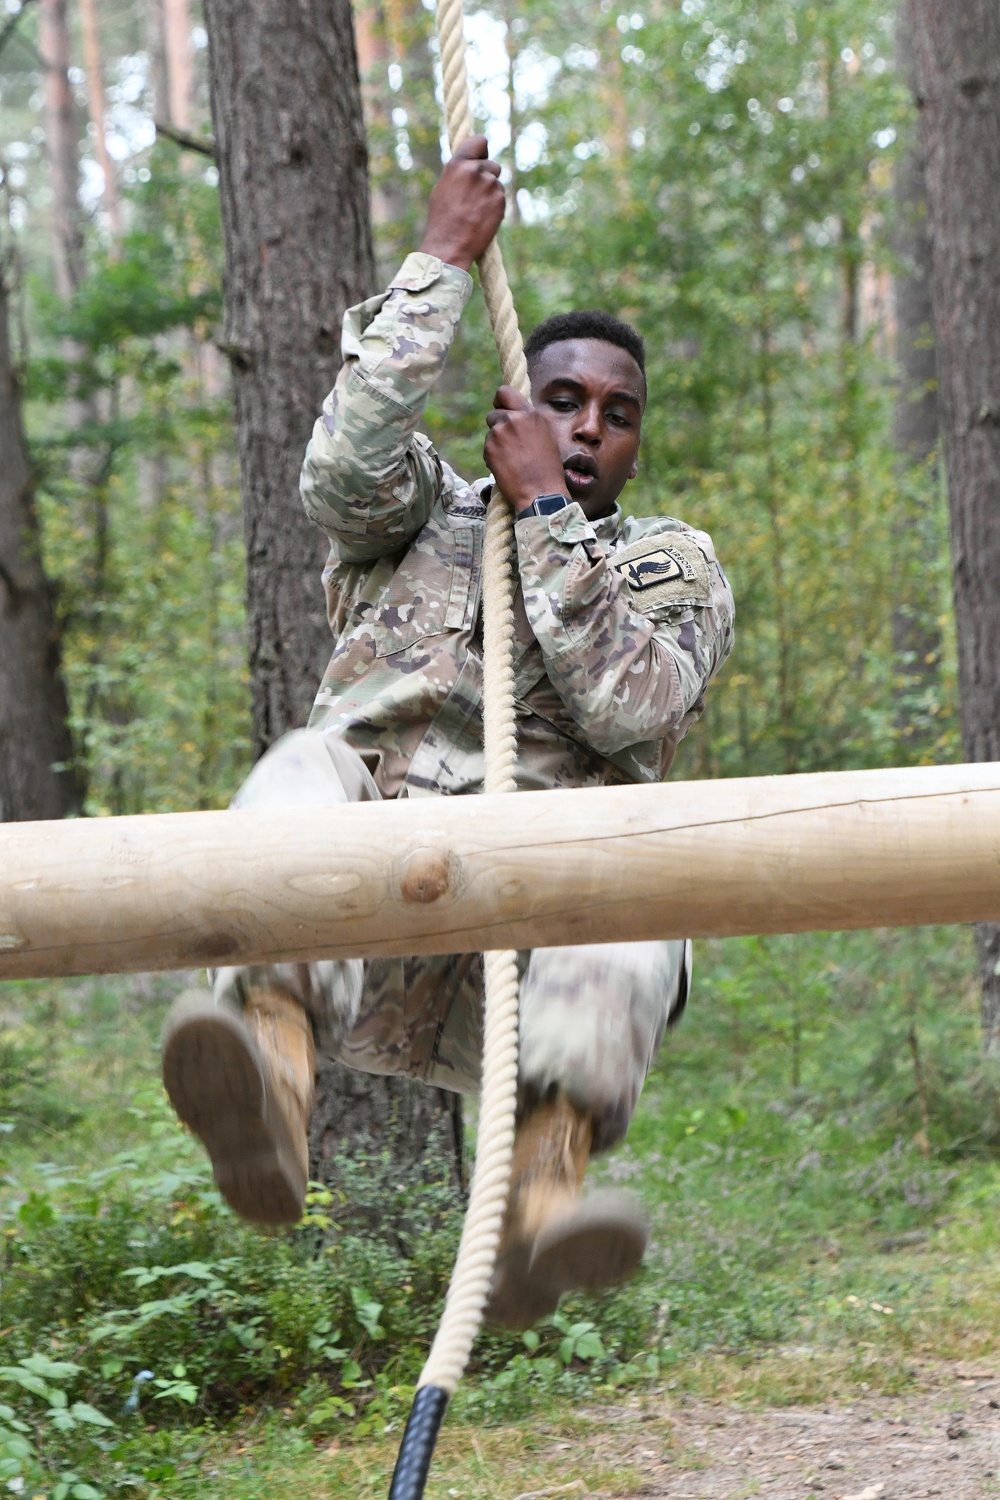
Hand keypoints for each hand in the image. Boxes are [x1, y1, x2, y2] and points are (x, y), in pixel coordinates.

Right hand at [418, 137, 505, 270]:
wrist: (450, 245)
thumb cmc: (442, 219)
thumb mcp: (444, 187)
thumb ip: (459, 172)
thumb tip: (470, 163)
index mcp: (457, 164)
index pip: (480, 141)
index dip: (482, 150)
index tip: (482, 157)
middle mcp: (475, 170)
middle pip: (492, 165)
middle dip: (487, 177)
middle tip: (476, 196)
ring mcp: (489, 185)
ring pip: (497, 183)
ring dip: (491, 193)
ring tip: (476, 210)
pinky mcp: (500, 200)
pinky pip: (501, 198)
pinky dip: (495, 207)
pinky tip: (482, 218)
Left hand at [484, 386, 567, 512]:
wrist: (541, 492)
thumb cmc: (548, 468)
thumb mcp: (545, 435)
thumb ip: (528, 422)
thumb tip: (515, 415)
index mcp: (529, 414)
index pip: (504, 392)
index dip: (499, 401)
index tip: (500, 408)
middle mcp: (512, 419)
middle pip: (493, 414)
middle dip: (498, 426)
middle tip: (508, 442)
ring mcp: (499, 434)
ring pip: (490, 432)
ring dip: (496, 442)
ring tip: (512, 458)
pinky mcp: (489, 449)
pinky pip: (487, 448)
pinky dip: (493, 456)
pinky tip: (507, 467)